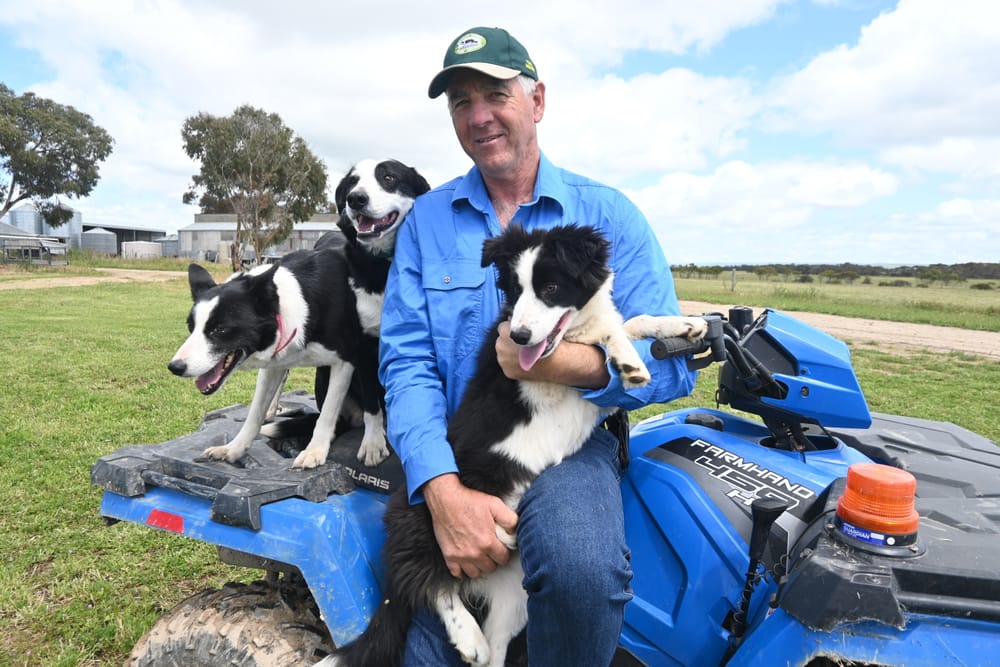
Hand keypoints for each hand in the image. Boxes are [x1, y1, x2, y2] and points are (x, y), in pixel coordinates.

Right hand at [423, 473, 518, 578]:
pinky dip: (462, 571)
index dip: (504, 552)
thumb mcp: (495, 504)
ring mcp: (461, 556)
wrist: (446, 499)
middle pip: (490, 568)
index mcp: (488, 542)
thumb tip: (514, 532)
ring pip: (475, 573)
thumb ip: (509, 519)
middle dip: (492, 560)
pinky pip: (457, 573)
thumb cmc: (468, 501)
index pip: (503, 558)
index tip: (501, 547)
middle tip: (490, 550)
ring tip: (479, 556)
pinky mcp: (449, 556)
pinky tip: (465, 562)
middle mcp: (475, 552)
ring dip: (478, 566)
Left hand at [495, 320, 609, 388]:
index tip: (523, 332)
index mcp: (505, 332)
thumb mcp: (538, 322)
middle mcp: (500, 346)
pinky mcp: (507, 372)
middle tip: (525, 344)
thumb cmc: (549, 340)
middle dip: (510, 341)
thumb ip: (524, 320)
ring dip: (510, 352)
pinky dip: (514, 364)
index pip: (503, 326)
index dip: (513, 329)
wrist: (556, 361)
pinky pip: (508, 365)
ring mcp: (503, 360)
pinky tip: (525, 362)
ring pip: (503, 353)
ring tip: (525, 353)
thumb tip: (516, 315)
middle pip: (501, 340)